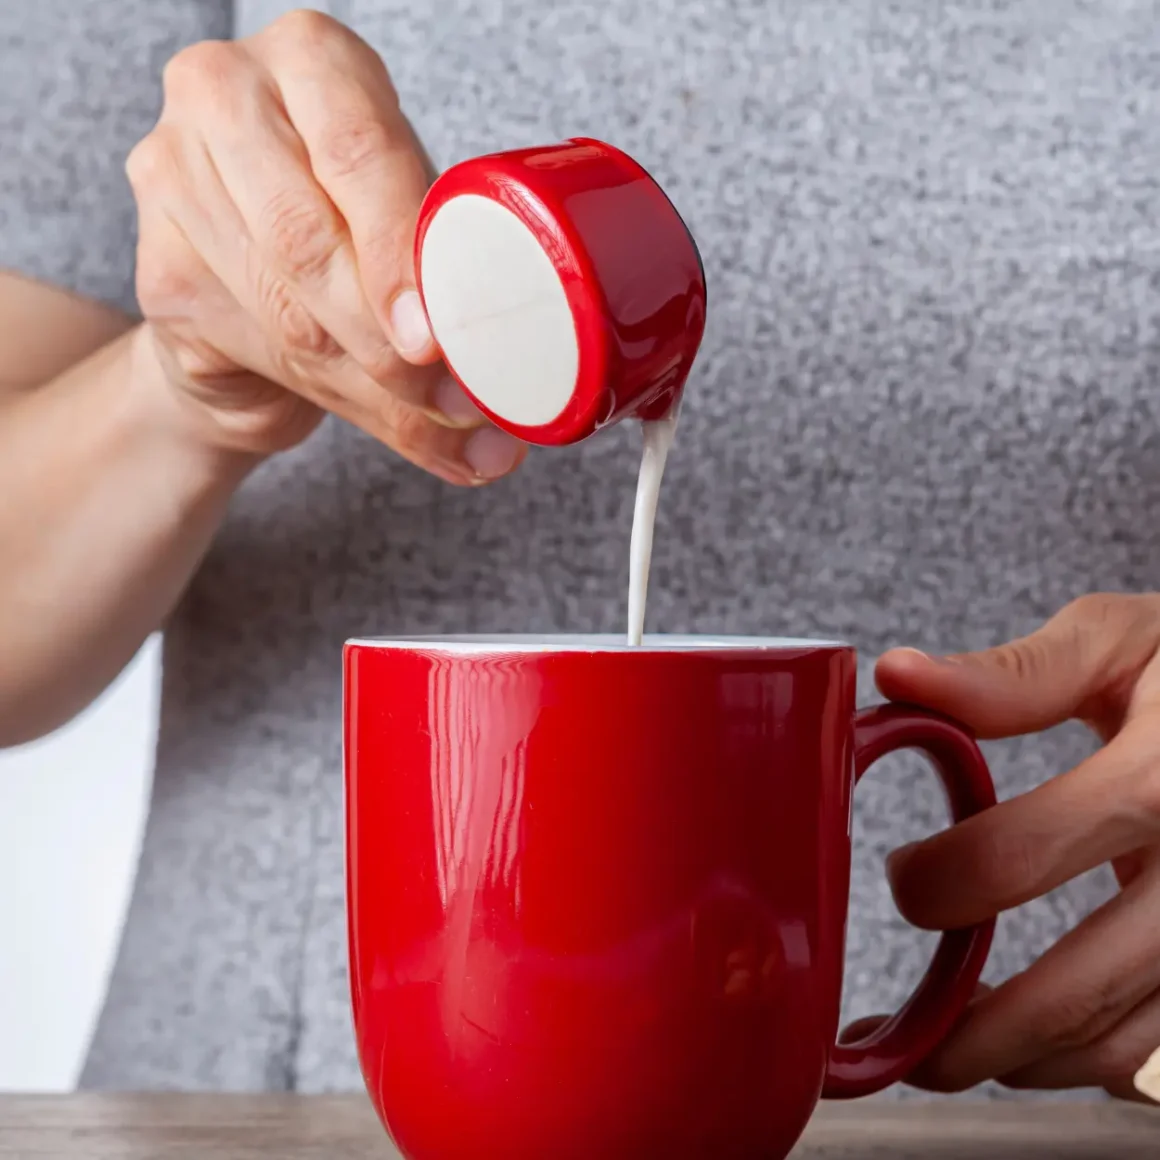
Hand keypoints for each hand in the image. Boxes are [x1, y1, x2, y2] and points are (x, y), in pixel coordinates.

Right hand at [126, 10, 524, 484]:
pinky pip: (259, 348)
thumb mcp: (406, 225)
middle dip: (386, 339)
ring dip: (371, 383)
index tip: (433, 338)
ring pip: (287, 310)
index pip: (357, 154)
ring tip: (436, 418)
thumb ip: (444, 285)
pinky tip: (379, 413)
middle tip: (449, 397)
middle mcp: (225, 96)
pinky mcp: (158, 268)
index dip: (398, 255)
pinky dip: (334, 398)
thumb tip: (506, 408)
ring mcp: (173, 176)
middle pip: (308, 237)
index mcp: (312, 61)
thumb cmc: (350, 229)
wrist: (255, 279)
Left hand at [851, 594, 1159, 1101]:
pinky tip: (1025, 1044)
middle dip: (977, 1026)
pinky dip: (1086, 1057)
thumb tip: (897, 676)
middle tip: (900, 1036)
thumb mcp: (1122, 642)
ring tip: (945, 1056)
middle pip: (1084, 983)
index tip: (901, 878)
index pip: (1030, 851)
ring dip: (1026, 1061)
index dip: (946, 879)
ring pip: (1125, 1036)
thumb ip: (1016, 673)